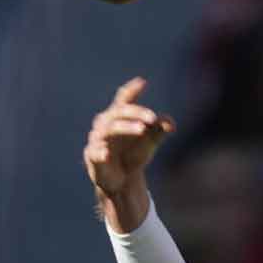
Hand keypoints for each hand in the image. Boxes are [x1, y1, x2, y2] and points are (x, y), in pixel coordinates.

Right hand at [83, 77, 174, 227]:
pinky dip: (100, 152)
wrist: (123, 180)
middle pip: (118, 112)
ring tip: (142, 129)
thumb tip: (170, 123)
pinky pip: (95, 152)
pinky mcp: (93, 156)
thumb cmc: (133, 155)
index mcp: (119, 118)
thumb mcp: (149, 142)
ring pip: (108, 129)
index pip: (123, 100)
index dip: (131, 91)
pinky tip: (107, 153)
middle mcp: (106, 125)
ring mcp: (98, 140)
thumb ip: (159, 130)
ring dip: (125, 127)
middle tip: (152, 118)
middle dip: (135, 113)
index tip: (143, 82)